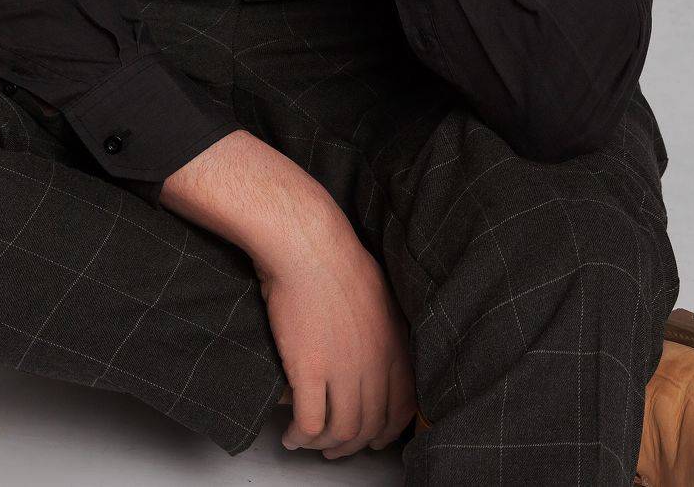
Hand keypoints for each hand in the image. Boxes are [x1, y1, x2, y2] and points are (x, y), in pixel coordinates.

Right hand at [253, 207, 416, 457]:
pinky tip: (291, 435)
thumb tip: (371, 345)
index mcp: (394, 343)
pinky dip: (300, 436)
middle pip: (370, 425)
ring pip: (342, 431)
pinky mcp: (310, 371)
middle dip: (352, 445)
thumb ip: (381, 327)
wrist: (307, 245)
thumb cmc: (335, 258)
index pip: (402, 407)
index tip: (372, 438)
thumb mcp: (378, 293)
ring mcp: (344, 369)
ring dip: (324, 445)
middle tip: (334, 448)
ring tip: (307, 443)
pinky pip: (310, 422)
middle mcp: (375, 362)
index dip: (386, 431)